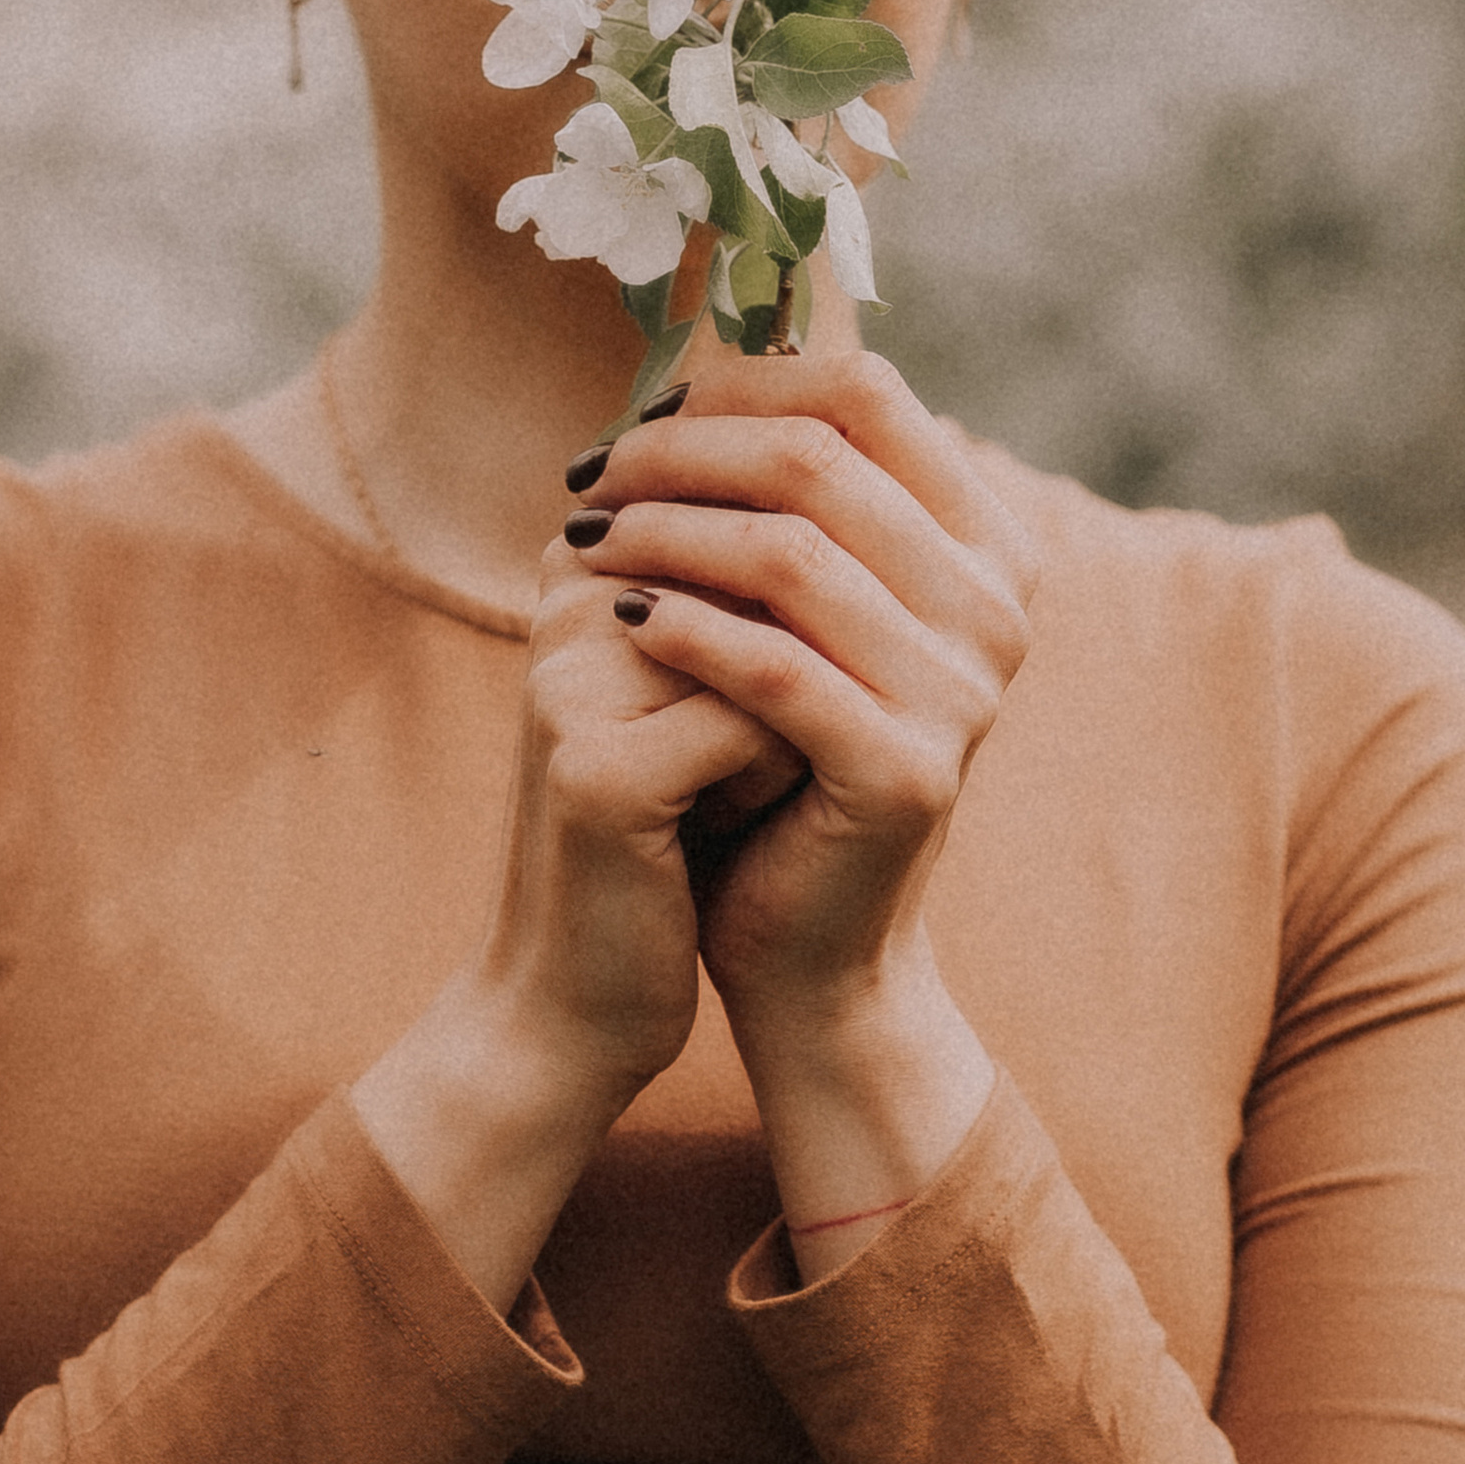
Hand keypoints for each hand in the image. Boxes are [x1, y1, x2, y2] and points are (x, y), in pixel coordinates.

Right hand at [351, 430, 804, 1307]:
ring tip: (728, 790)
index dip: (809, 622)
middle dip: (807, 669)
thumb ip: (763, 579)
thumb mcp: (714, 684)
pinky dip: (776, 779)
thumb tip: (894, 469)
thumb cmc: (669, 837)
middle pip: (780, 569)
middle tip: (741, 758)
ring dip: (797, 723)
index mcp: (594, 553)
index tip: (746, 708)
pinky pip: (760, 723)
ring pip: (780, 638)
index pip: (772, 507)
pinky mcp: (596, 763)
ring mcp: (573, 671)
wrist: (580, 994)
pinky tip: (721, 826)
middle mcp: (571, 589)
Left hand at [577, 350, 1038, 1233]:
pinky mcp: (905, 769)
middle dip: (681, 454)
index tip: (640, 411)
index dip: (739, 381)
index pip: (865, 393)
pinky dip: (679, 629)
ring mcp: (966, 690)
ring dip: (664, 534)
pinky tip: (614, 625)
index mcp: (989, 541)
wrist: (811, 950)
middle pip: (818, 459)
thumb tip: (691, 340)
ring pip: (788, 552)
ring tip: (583, 545)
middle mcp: (999, 605)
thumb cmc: (780, 756)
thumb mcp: (794, 608)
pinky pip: (769, 664)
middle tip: (588, 477)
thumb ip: (778, 491)